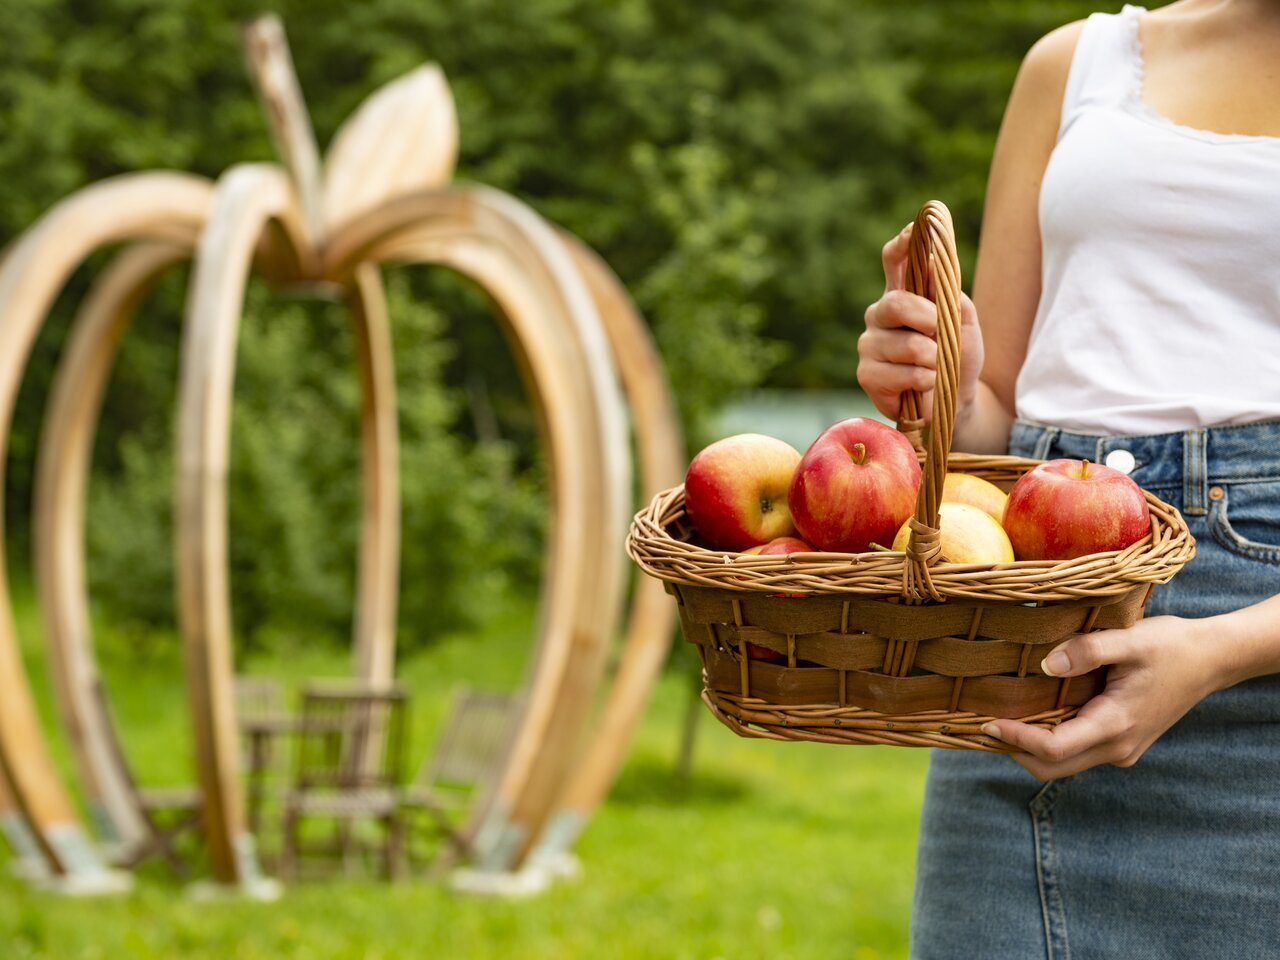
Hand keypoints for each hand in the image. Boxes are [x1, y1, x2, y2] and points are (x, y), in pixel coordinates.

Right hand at [857, 223, 983, 421]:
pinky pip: (901, 372)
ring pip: (904, 344)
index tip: (914, 230)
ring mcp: (869, 344)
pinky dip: (923, 380)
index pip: (895, 261)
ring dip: (933, 359)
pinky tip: (924, 385)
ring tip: (937, 368)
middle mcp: (880, 315)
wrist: (956, 401)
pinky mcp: (866, 374)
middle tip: (942, 333)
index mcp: (902, 295)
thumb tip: (934, 266)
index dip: (902, 245)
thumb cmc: (957, 357)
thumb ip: (949, 296)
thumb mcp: (963, 321)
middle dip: (928, 319)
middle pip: (896, 303)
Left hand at [981, 615, 1221, 779]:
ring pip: (1064, 762)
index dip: (1017, 740)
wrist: (1211, 659)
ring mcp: (1121, 748)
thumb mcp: (1130, 639)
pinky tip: (1031, 714)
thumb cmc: (1171, 646)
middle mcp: (1118, 746)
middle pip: (1053, 767)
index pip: (1055, 748)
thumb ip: (1087, 651)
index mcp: (1116, 724)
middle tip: (980, 728)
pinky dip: (1050, 740)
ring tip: (998, 720)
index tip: (986, 724)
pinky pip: (1077, 749)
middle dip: (1015, 752)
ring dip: (1030, 748)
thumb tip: (1046, 664)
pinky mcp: (1121, 741)